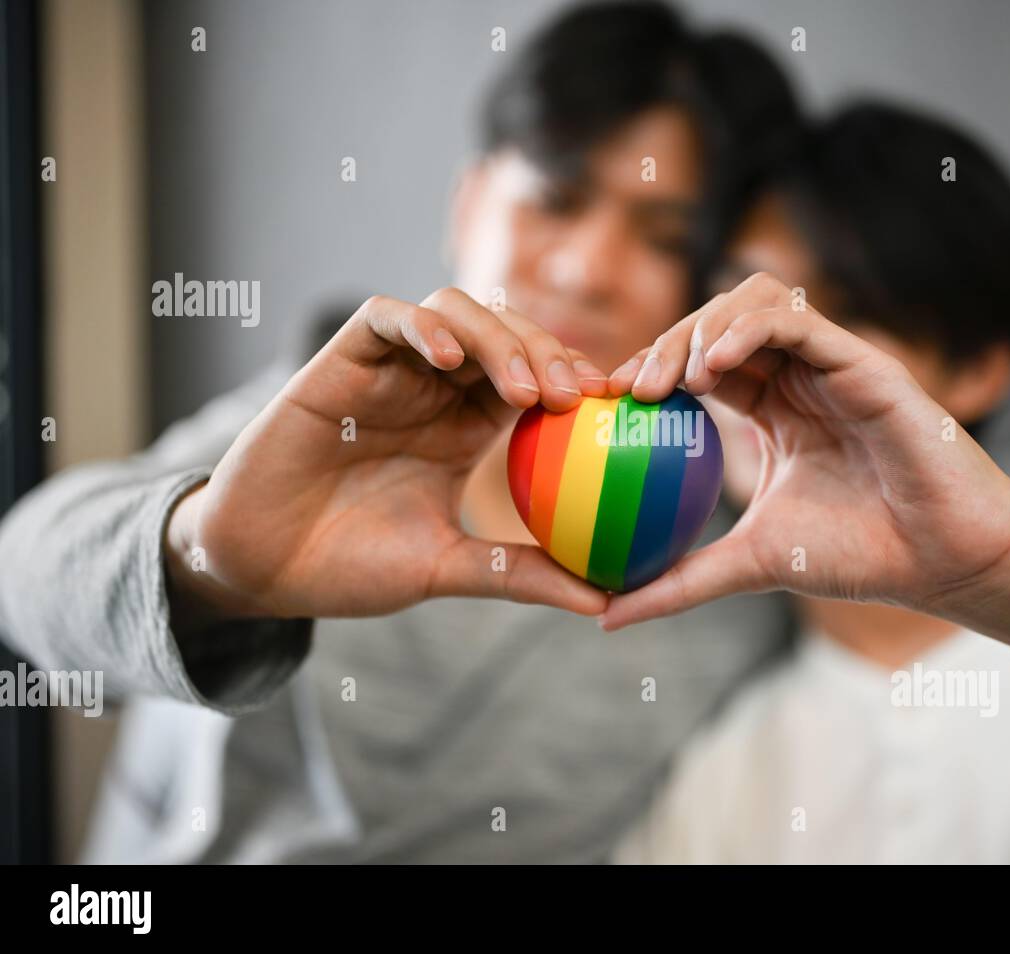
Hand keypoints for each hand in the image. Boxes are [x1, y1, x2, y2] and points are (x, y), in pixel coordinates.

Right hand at [165, 289, 611, 623]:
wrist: (261, 566)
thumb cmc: (350, 566)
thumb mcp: (448, 569)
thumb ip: (518, 574)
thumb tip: (603, 602)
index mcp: (466, 426)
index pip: (537, 379)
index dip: (579, 382)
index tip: (618, 410)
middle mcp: (434, 388)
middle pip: (507, 334)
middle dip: (551, 353)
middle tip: (580, 396)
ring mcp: (389, 369)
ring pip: (456, 312)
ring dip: (498, 340)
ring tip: (525, 392)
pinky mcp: (340, 359)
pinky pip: (385, 316)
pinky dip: (422, 327)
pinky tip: (448, 360)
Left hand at [600, 273, 1009, 653]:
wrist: (943, 561)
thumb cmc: (859, 556)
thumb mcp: (750, 564)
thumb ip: (682, 581)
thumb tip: (605, 616)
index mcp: (772, 410)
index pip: (697, 367)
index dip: (647, 371)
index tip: (603, 404)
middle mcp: (798, 377)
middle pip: (714, 325)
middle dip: (663, 344)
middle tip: (625, 390)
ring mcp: (830, 362)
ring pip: (751, 303)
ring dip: (700, 328)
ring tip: (670, 381)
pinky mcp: (861, 358)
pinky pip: (794, 320)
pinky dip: (746, 330)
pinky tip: (713, 367)